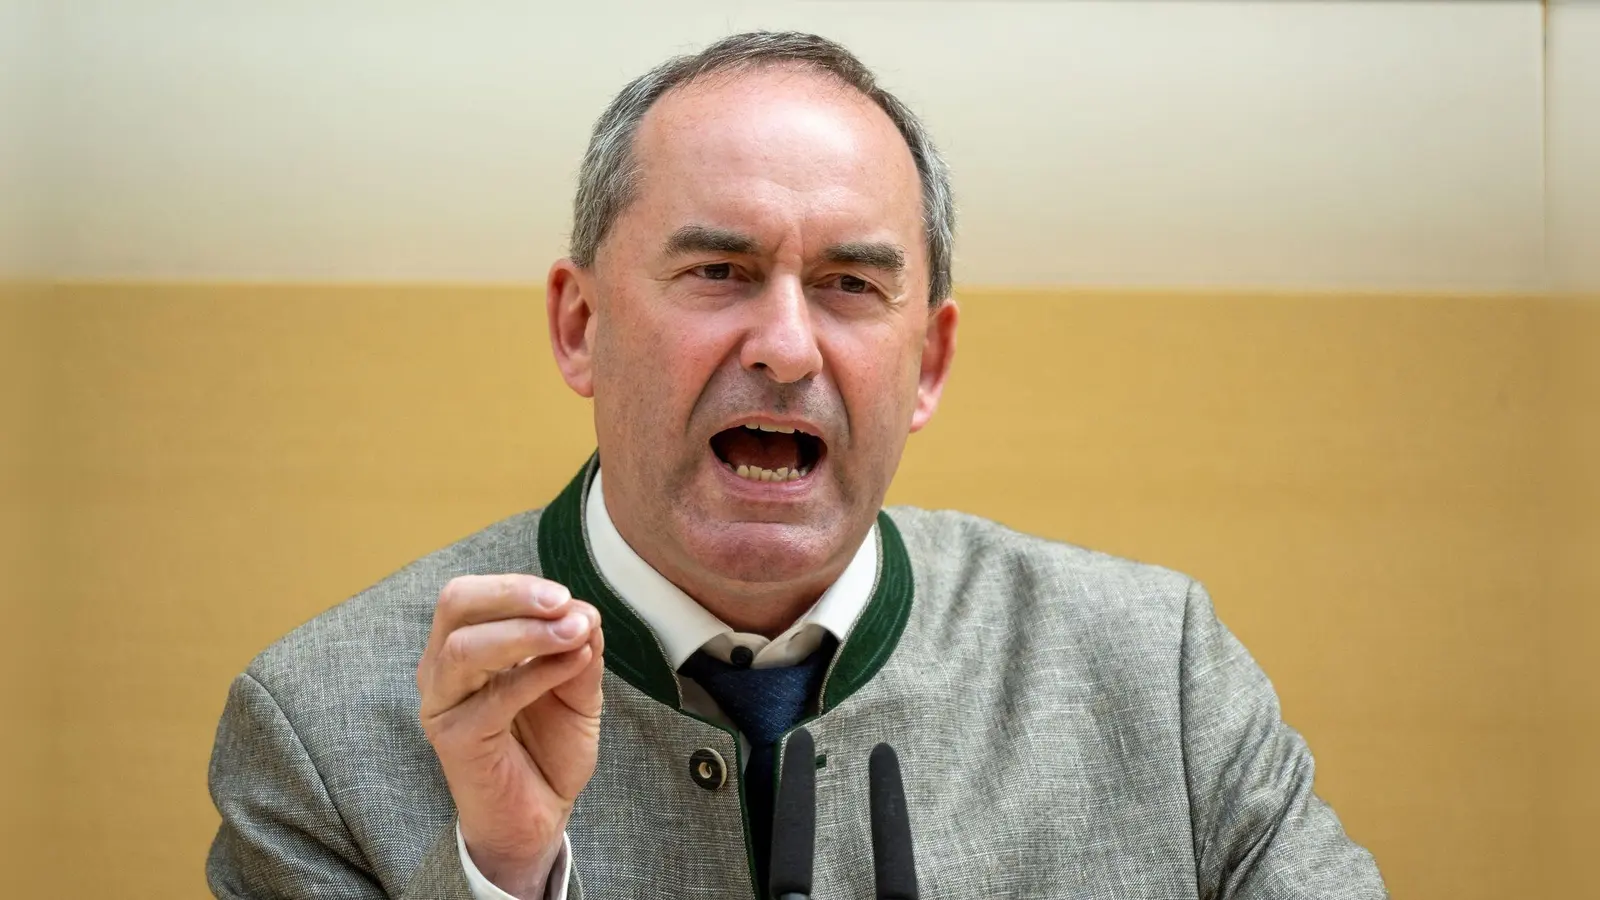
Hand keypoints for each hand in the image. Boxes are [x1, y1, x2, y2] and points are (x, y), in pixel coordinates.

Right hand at [417, 574, 604, 897]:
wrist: (540, 815)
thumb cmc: (549, 746)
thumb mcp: (577, 688)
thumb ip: (578, 649)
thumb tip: (585, 613)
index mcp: (463, 646)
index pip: (471, 595)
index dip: (517, 586)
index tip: (567, 596)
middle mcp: (442, 669)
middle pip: (455, 605)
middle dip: (512, 594)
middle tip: (564, 603)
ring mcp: (443, 704)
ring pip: (464, 648)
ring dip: (526, 633)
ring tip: (576, 633)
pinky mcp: (455, 740)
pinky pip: (492, 698)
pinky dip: (537, 674)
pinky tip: (573, 665)